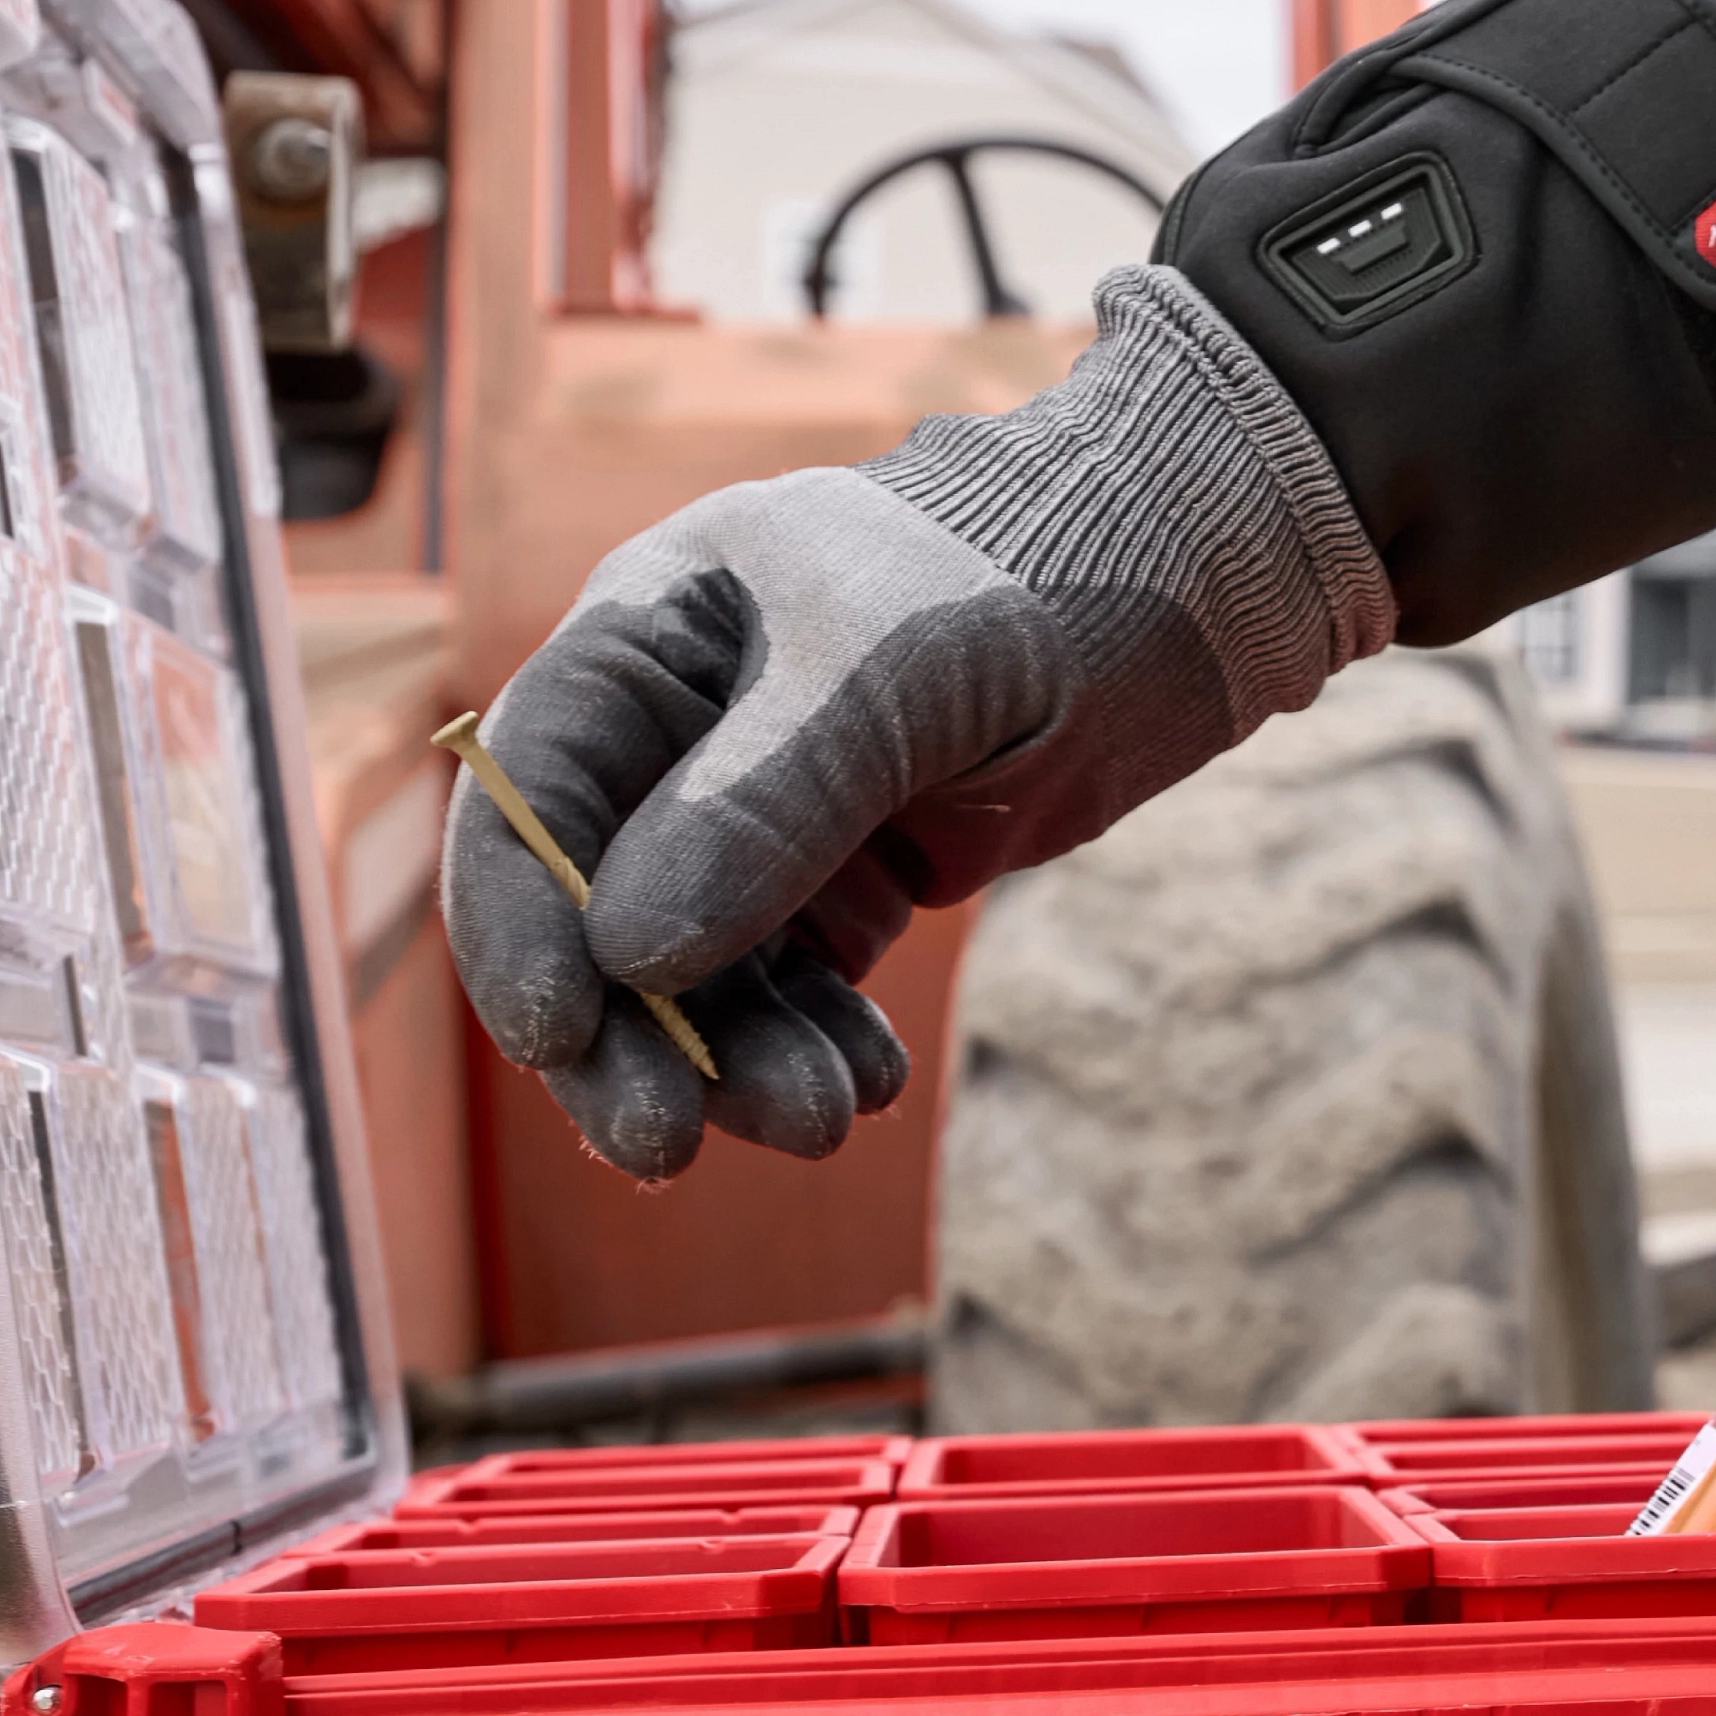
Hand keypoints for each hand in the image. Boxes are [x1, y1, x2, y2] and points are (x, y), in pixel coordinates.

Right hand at [442, 268, 1392, 1177]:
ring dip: (738, 1059)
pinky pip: (796, 985)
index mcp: (652, 638)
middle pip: (596, 912)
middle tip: (665, 1144)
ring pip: (701, 972)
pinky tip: (866, 1085)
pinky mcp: (851, 870)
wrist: (1193, 578)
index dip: (521, 925)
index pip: (528, 799)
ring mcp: (767, 810)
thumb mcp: (899, 671)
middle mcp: (686, 732)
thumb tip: (628, 954)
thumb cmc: (1034, 571)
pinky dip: (817, 1044)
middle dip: (631, 1032)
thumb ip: (764, 801)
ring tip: (822, 1116)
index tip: (561, 1036)